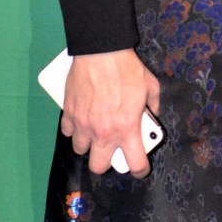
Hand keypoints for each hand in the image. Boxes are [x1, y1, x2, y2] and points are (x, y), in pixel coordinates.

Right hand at [61, 48, 160, 175]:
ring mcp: (83, 124)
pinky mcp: (69, 113)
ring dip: (88, 144)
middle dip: (105, 162)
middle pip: (98, 166)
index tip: (140, 168)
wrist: (101, 51)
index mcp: (127, 129)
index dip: (140, 169)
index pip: (135, 163)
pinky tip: (81, 120)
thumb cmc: (127, 69)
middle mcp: (103, 132)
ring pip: (80, 149)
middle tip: (111, 150)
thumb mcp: (151, 87)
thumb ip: (153, 106)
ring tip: (94, 132)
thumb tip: (151, 115)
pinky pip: (68, 131)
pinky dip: (74, 129)